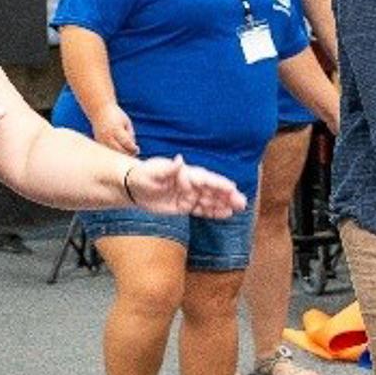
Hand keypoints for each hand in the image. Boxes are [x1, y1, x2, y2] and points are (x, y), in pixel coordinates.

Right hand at [93, 103, 138, 155]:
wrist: (99, 110)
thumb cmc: (116, 115)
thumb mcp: (126, 122)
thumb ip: (130, 135)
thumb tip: (133, 149)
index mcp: (116, 130)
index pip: (126, 143)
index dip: (133, 149)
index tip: (137, 149)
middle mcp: (107, 136)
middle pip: (119, 150)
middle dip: (128, 153)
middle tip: (134, 153)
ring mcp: (101, 140)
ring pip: (112, 152)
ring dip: (121, 154)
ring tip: (127, 151)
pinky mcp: (98, 141)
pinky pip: (107, 150)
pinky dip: (114, 151)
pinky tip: (119, 148)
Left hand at [123, 155, 246, 217]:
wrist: (133, 187)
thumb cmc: (143, 175)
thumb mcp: (153, 171)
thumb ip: (168, 168)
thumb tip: (180, 159)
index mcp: (186, 174)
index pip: (206, 179)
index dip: (219, 184)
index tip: (232, 188)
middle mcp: (191, 184)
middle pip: (213, 190)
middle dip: (228, 196)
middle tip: (242, 202)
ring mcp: (189, 195)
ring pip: (210, 200)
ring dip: (224, 204)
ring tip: (239, 209)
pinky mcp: (185, 206)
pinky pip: (202, 210)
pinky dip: (214, 212)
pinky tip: (226, 214)